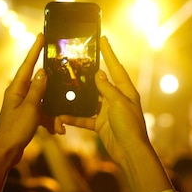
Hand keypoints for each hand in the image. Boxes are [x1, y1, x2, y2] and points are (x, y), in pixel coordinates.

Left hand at [0, 34, 56, 164]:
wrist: (6, 152)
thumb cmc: (15, 130)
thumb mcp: (30, 108)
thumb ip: (38, 89)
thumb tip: (42, 71)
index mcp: (16, 89)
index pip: (28, 64)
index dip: (35, 49)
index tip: (41, 35)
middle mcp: (18, 94)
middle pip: (39, 83)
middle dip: (53, 89)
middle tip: (63, 76)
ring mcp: (22, 105)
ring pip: (44, 101)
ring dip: (53, 113)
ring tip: (60, 126)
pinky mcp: (26, 116)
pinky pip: (42, 113)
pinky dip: (50, 121)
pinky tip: (56, 131)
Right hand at [59, 36, 149, 164]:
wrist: (129, 152)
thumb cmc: (129, 126)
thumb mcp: (118, 103)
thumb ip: (107, 88)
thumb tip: (99, 73)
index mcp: (126, 91)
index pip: (116, 68)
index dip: (109, 53)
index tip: (103, 39)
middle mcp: (117, 100)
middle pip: (101, 83)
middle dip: (89, 74)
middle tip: (77, 62)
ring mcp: (108, 112)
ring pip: (90, 101)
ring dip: (78, 97)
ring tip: (64, 87)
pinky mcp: (101, 125)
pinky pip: (85, 118)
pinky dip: (75, 118)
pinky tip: (62, 115)